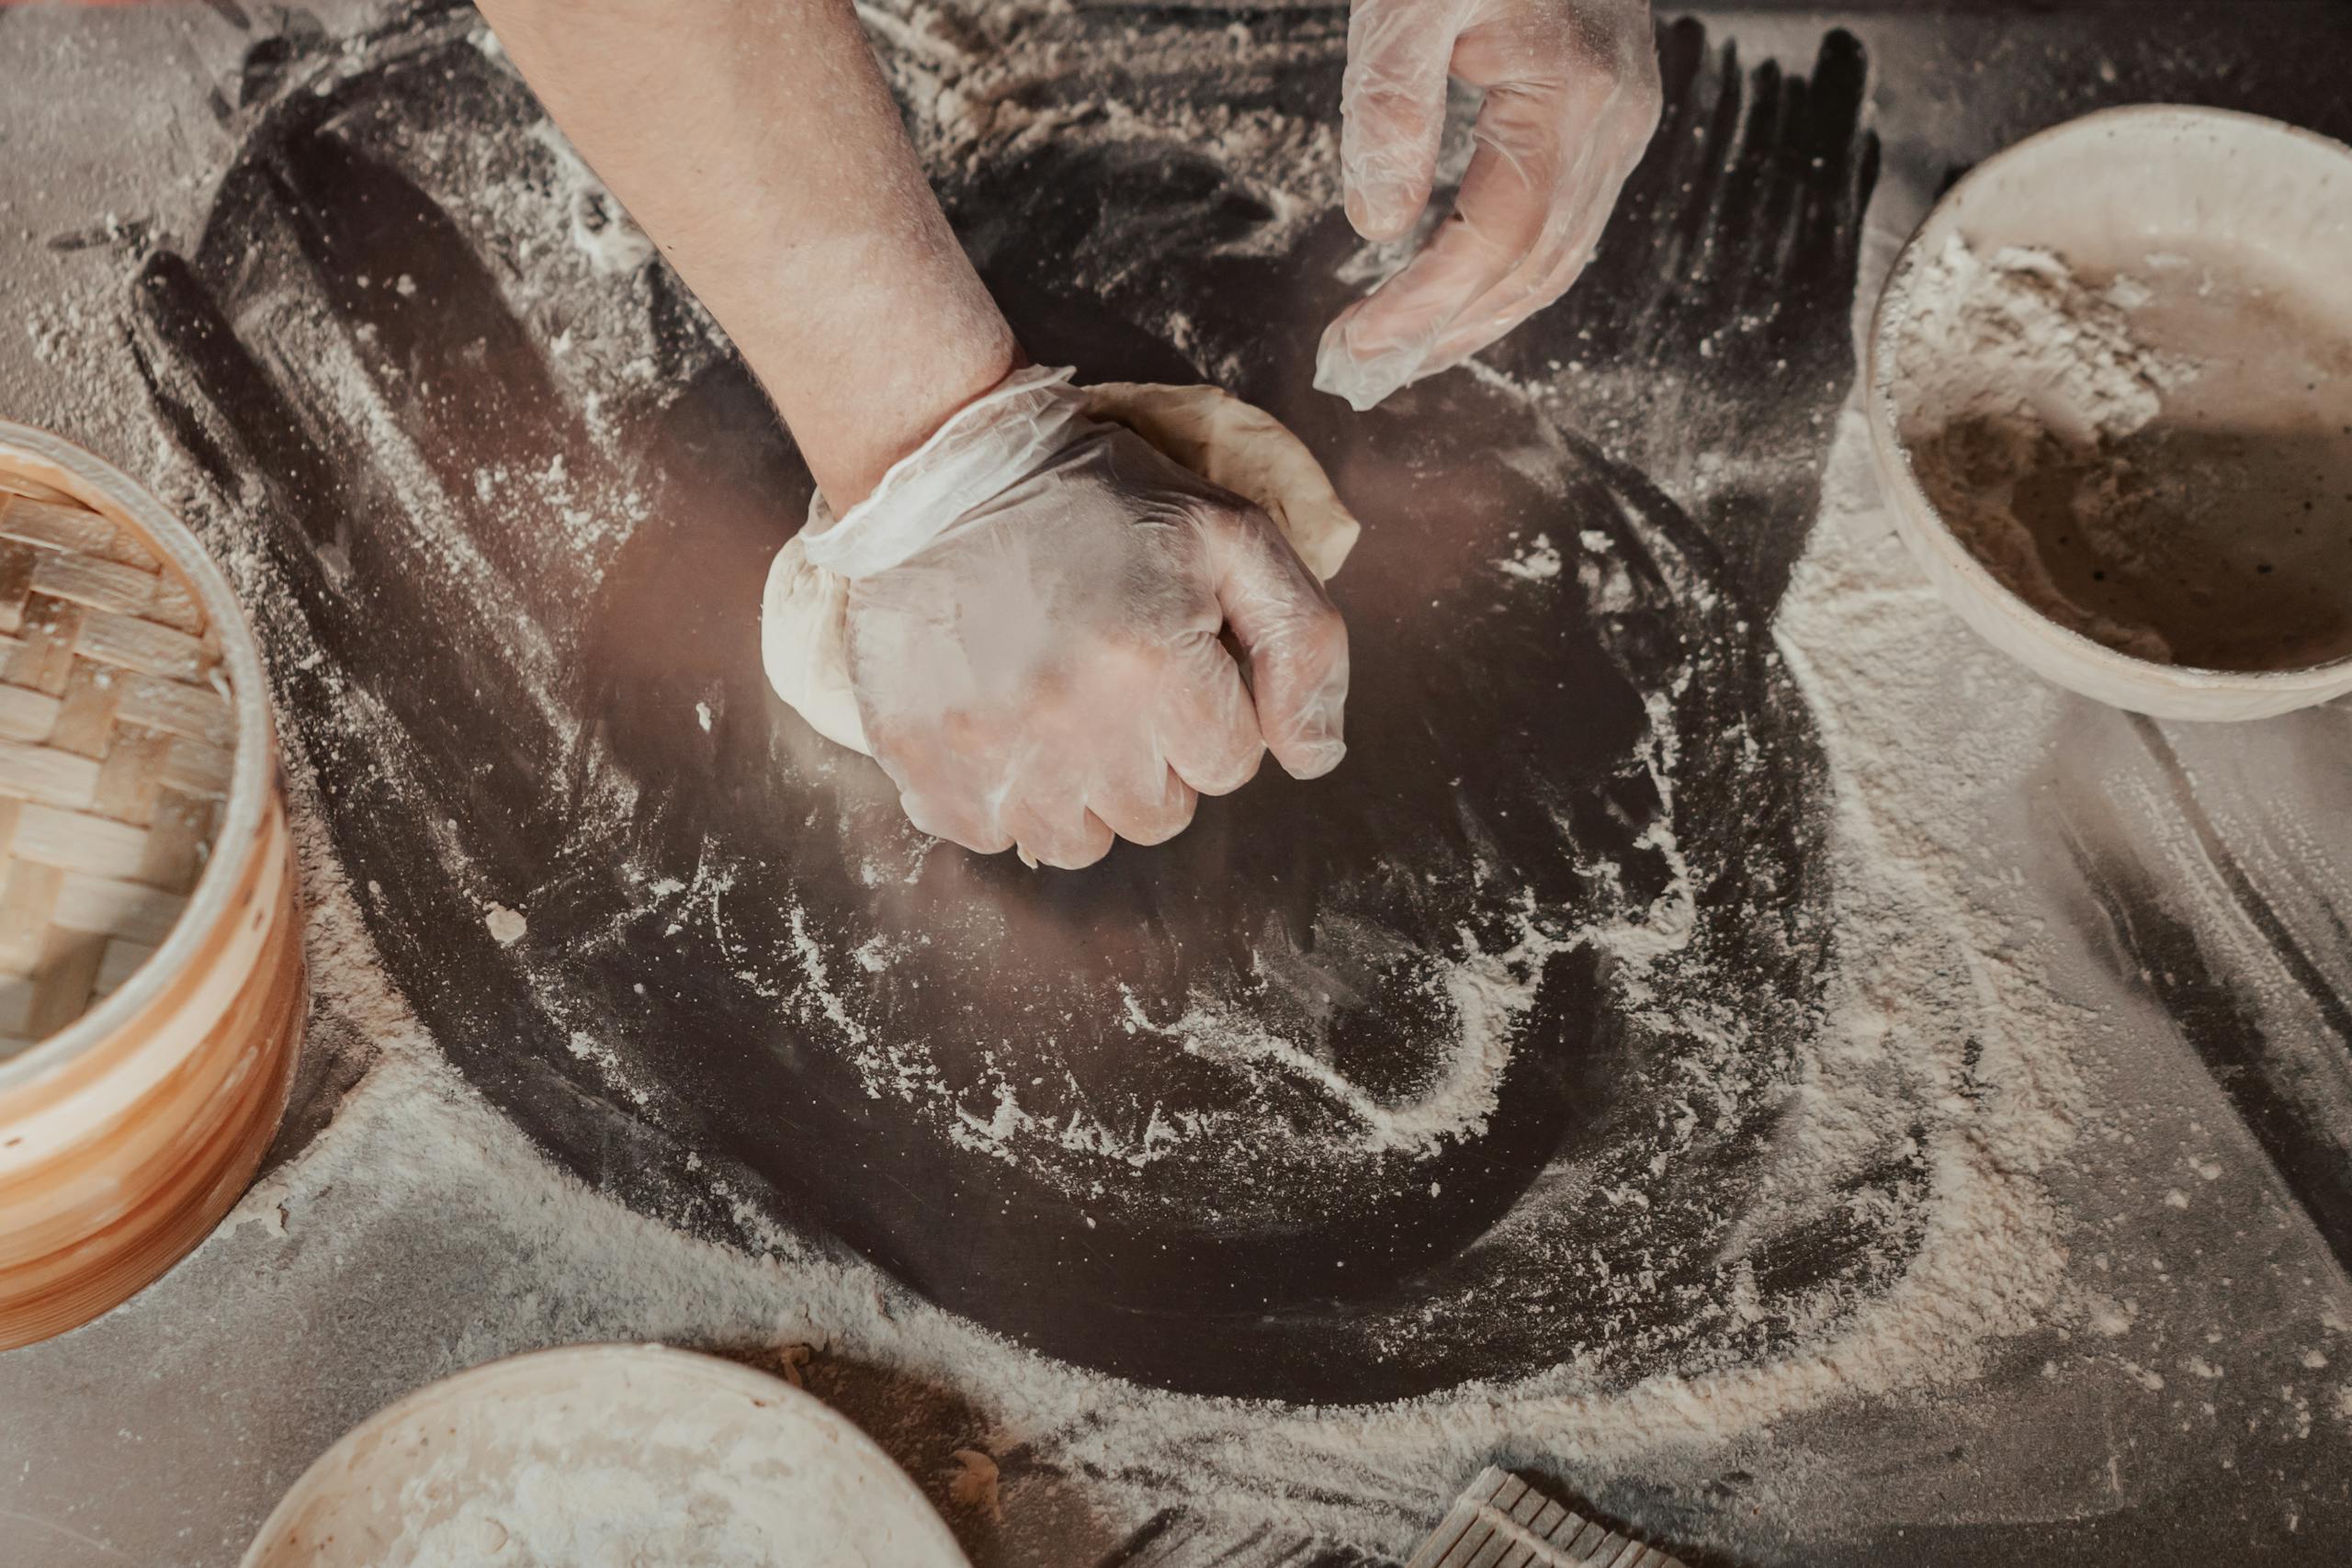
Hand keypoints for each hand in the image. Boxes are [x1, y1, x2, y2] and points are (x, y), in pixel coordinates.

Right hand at [817, 371, 1349, 867]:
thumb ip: (1304, 644)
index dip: (1208, 709)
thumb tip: (1316, 759)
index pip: (1229, 764)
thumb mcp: (1234, 536)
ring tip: (1054, 700)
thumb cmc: (1098, 500)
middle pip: (1158, 813)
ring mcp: (988, 750)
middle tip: (1111, 674)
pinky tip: (996, 719)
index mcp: (1158, 664)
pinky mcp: (920, 762)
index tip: (1168, 653)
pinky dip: (999, 794)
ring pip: (1078, 840)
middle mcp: (1073, 722)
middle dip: (1152, 755)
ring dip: (1079, 786)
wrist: (941, 469)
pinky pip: (990, 835)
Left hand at [1316, 0, 1661, 409]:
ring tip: (1396, 353)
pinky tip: (1446, 291)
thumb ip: (1391, 106)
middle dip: (1447, 333)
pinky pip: (1561, 223)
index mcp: (1575, 93)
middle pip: (1537, 269)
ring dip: (1475, 318)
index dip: (1426, 305)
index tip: (1355, 342)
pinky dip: (1501, 273)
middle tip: (1361, 373)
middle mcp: (1617, 119)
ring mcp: (1624, 120)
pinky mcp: (1609, 115)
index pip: (1499, 238)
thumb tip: (1377, 224)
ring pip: (1556, 258)